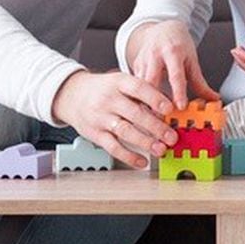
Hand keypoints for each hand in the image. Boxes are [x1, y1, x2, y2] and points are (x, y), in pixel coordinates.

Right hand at [51, 70, 176, 168]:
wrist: (72, 96)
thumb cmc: (104, 90)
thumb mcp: (120, 82)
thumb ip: (142, 92)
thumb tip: (169, 108)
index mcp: (118, 82)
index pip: (138, 88)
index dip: (155, 98)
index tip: (170, 109)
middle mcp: (109, 99)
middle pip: (135, 113)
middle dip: (155, 127)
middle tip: (171, 137)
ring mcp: (101, 117)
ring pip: (125, 131)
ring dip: (145, 142)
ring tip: (161, 149)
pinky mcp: (96, 134)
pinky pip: (113, 147)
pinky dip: (129, 156)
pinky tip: (142, 161)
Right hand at [126, 20, 218, 110]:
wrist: (162, 29)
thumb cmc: (177, 43)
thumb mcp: (191, 59)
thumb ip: (199, 82)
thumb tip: (212, 98)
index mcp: (172, 51)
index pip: (175, 75)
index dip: (178, 92)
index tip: (180, 106)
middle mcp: (155, 55)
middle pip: (152, 82)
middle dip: (155, 101)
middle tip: (162, 118)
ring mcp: (142, 61)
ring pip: (140, 86)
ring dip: (145, 102)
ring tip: (152, 119)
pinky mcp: (134, 66)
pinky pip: (135, 85)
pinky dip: (139, 98)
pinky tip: (143, 109)